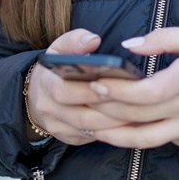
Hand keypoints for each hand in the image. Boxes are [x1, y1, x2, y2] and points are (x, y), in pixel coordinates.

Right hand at [25, 29, 134, 145]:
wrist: (38, 95)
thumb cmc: (56, 69)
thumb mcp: (59, 49)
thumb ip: (75, 41)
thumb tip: (93, 40)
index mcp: (46, 84)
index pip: (65, 91)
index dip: (90, 90)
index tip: (115, 84)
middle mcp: (49, 109)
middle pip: (83, 116)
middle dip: (111, 110)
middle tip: (137, 103)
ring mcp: (58, 128)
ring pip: (91, 130)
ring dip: (116, 123)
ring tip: (140, 113)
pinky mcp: (69, 139)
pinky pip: (93, 138)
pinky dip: (114, 132)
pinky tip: (132, 123)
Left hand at [85, 27, 178, 150]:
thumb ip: (166, 38)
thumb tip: (130, 45)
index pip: (149, 92)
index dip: (120, 91)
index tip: (96, 83)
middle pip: (139, 116)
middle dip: (105, 111)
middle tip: (78, 104)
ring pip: (145, 138)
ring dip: (113, 133)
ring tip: (88, 125)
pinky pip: (161, 139)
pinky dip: (138, 134)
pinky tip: (119, 127)